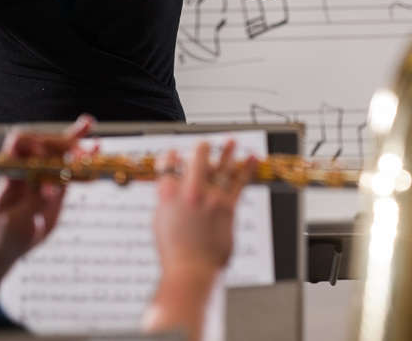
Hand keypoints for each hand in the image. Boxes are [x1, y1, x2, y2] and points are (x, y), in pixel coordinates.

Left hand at [0, 115, 94, 260]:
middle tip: (80, 155)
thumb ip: (32, 203)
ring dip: (75, 140)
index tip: (44, 153)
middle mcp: (29, 167)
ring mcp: (45, 174)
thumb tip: (51, 190)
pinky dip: (85, 156)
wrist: (13, 243)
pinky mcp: (59, 183)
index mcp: (11, 171)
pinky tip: (96, 145)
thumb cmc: (5, 231)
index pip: (19, 145)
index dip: (32, 144)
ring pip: (61, 150)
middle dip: (62, 144)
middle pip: (45, 144)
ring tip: (89, 125)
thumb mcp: (14, 220)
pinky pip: (73, 167)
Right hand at [143, 140, 252, 340]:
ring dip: (227, 150)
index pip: (168, 162)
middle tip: (204, 144)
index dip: (172, 155)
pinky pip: (239, 182)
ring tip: (231, 140)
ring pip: (221, 164)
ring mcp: (210, 197)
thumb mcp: (160, 221)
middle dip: (202, 147)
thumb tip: (172, 189)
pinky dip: (246, 168)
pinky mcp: (228, 207)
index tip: (175, 154)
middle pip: (198, 156)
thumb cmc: (174, 252)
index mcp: (167, 193)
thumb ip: (168, 201)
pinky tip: (251, 158)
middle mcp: (189, 190)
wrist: (191, 271)